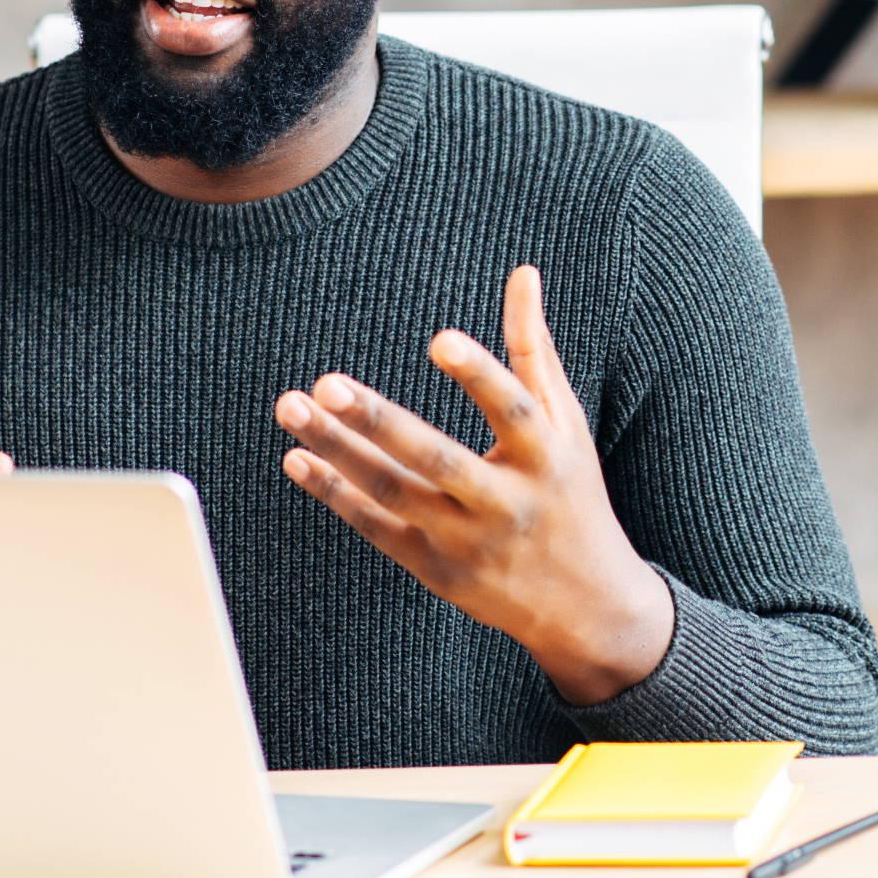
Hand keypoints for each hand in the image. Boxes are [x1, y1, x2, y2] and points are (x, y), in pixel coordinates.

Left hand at [274, 265, 672, 704]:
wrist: (586, 604)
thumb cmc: (570, 492)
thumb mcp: (565, 423)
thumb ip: (535, 349)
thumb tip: (523, 273)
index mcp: (546, 457)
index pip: (511, 411)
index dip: (479, 374)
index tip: (439, 339)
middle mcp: (507, 502)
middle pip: (436, 460)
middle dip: (378, 423)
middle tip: (326, 382)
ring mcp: (468, 541)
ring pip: (394, 493)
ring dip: (338, 451)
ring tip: (291, 406)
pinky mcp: (436, 569)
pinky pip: (377, 528)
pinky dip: (335, 494)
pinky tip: (296, 459)